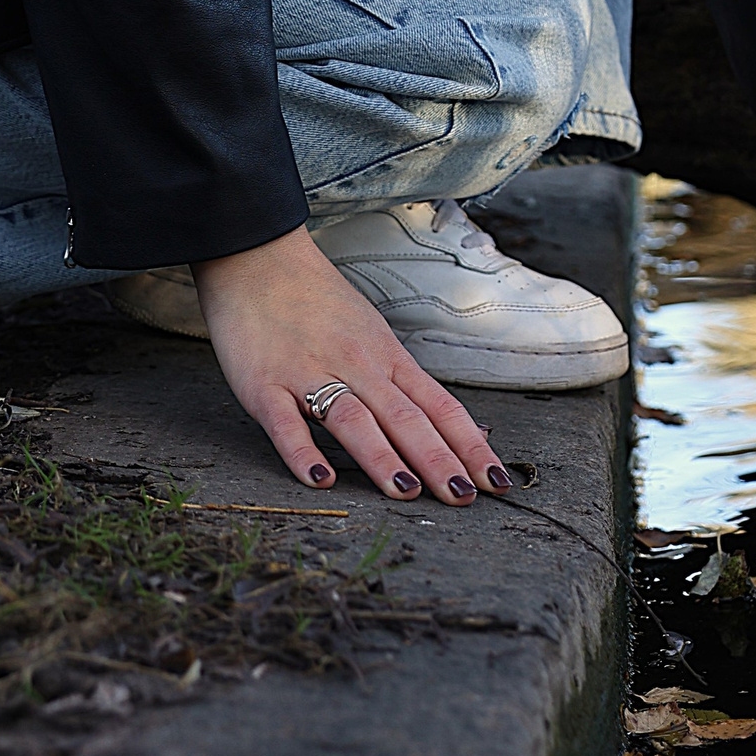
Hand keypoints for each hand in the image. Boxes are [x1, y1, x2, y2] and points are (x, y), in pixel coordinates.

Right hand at [193, 225, 511, 506]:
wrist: (258, 257)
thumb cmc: (319, 302)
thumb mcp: (372, 333)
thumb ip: (404, 382)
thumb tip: (452, 425)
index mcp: (386, 356)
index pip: (439, 406)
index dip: (469, 445)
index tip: (497, 482)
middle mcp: (356, 364)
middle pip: (404, 416)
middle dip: (437, 460)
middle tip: (463, 497)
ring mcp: (309, 373)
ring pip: (353, 418)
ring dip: (381, 457)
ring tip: (406, 492)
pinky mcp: (264, 384)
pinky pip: (285, 423)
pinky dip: (302, 452)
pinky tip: (319, 478)